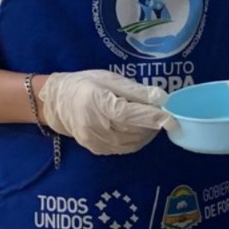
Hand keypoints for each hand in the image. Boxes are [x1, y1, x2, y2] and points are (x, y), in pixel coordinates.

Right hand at [36, 70, 169, 154]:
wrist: (57, 103)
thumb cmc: (85, 85)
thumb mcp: (110, 79)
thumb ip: (136, 91)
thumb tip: (161, 98)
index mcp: (99, 103)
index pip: (130, 114)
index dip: (153, 118)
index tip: (172, 119)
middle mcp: (96, 126)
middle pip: (134, 130)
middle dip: (152, 124)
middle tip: (159, 114)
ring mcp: (96, 141)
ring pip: (132, 142)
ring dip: (146, 133)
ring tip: (148, 120)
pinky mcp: (98, 150)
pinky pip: (125, 148)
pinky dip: (136, 140)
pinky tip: (136, 129)